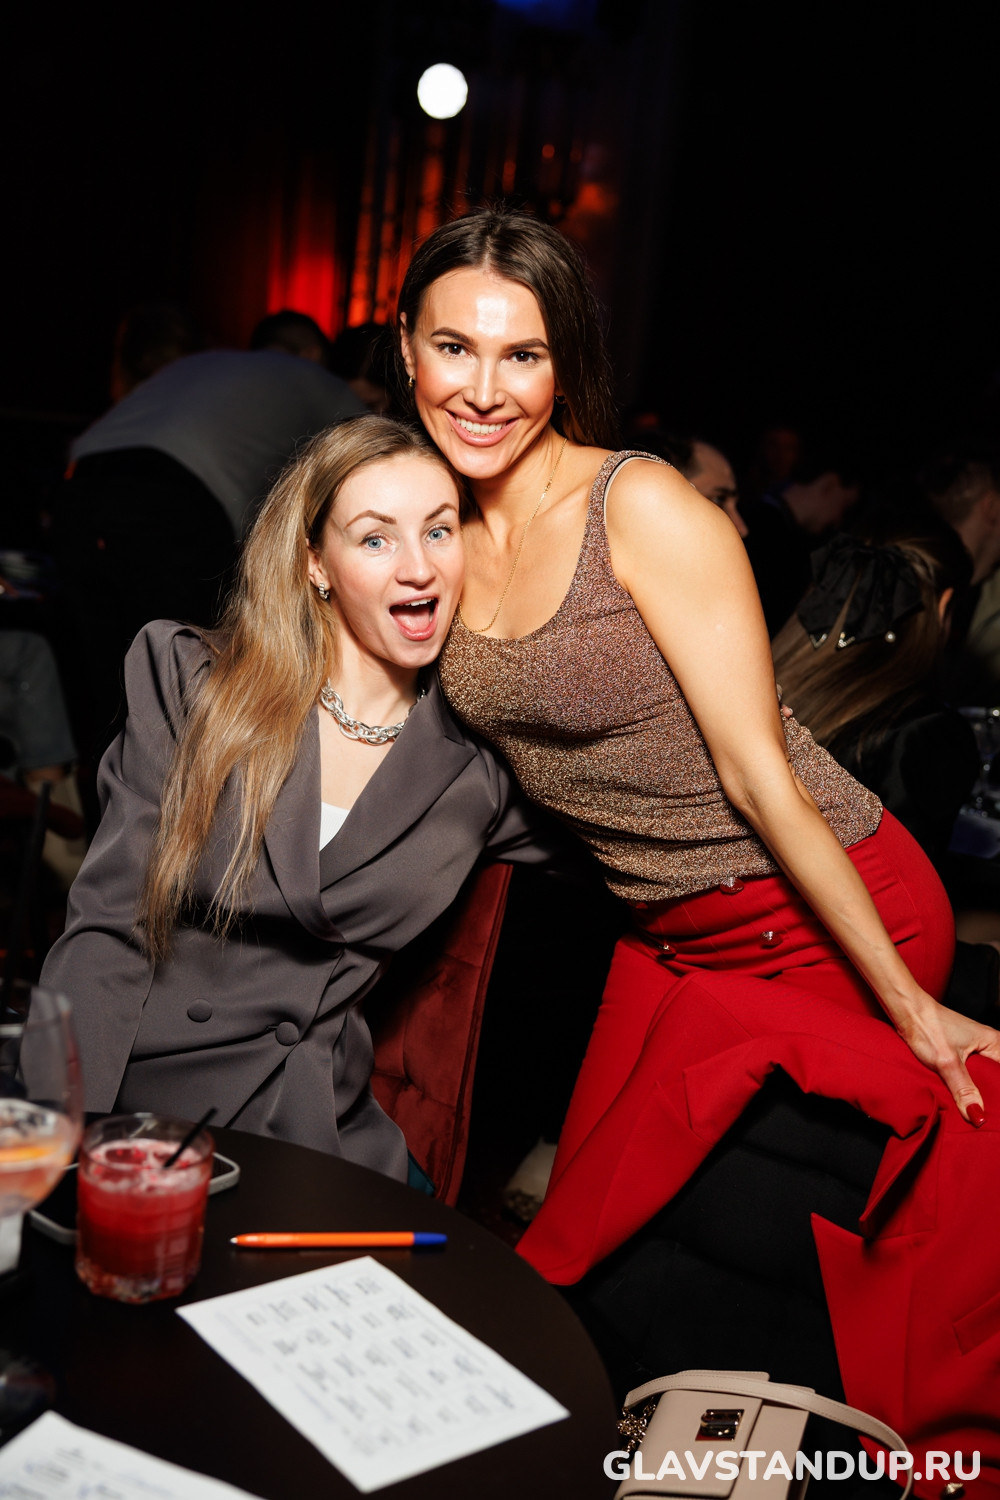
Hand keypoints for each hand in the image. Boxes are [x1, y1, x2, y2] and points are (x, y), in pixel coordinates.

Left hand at [894, 996, 999, 1123]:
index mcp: (994, 1044)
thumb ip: (964, 1090)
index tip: (996, 1112)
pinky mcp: (963, 1053)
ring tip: (975, 1111)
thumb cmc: (928, 1027)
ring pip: (985, 1078)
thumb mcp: (947, 1063)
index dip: (999, 1094)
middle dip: (993, 1095)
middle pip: (997, 1078)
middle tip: (985, 1116)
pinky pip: (974, 1075)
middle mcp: (990, 1045)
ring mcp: (977, 1049)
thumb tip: (978, 1116)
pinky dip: (969, 1087)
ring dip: (980, 1093)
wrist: (907, 1011)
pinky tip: (964, 1098)